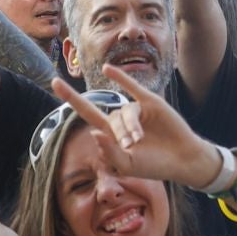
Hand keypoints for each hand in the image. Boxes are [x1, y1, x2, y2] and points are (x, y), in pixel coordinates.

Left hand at [54, 64, 218, 185]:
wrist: (182, 159)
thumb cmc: (154, 166)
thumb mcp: (127, 166)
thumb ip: (109, 152)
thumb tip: (93, 132)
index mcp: (112, 134)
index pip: (87, 112)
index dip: (71, 98)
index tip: (54, 81)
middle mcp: (122, 119)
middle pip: (110, 119)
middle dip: (119, 133)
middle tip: (132, 146)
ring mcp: (137, 110)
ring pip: (124, 111)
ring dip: (130, 126)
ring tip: (139, 140)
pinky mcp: (151, 102)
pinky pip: (132, 87)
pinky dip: (120, 78)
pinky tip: (107, 69)